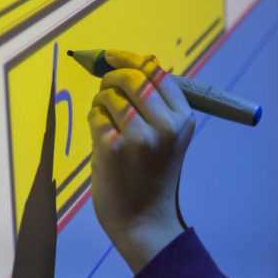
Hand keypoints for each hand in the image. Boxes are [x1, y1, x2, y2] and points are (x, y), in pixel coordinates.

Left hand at [88, 50, 195, 273]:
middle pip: (131, 78)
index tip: (112, 56)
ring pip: (109, 96)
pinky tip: (102, 138)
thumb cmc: (153, 176)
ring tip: (107, 122)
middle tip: (105, 86)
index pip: (157, 73)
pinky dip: (94, 120)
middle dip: (111, 76)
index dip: (131, 59)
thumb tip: (143, 58)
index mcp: (183, 119)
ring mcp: (139, 137)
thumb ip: (159, 102)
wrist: (145, 221)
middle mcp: (165, 125)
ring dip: (101, 102)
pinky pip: (95, 116)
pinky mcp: (112, 148)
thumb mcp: (169, 137)